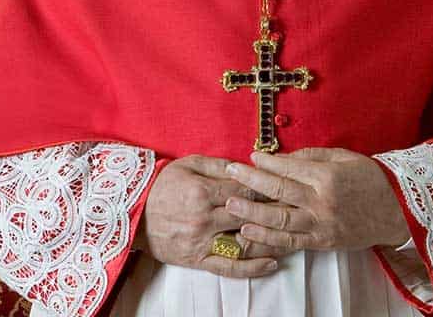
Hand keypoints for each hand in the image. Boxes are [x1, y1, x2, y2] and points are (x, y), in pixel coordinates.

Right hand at [143, 154, 290, 276]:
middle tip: (299, 209)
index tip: (286, 186)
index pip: (246, 190)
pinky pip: (228, 268)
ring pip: (244, 243)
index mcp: (204, 192)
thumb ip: (219, 165)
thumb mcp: (189, 164)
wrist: (132, 212)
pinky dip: (252, 268)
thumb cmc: (163, 184)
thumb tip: (246, 165)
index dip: (268, 187)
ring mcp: (201, 242)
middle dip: (276, 212)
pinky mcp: (197, 260)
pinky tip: (272, 263)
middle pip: (250, 215)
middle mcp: (205, 219)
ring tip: (295, 236)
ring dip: (271, 241)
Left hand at [224, 147, 409, 252]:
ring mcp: (321, 224)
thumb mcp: (342, 157)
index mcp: (327, 176)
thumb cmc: (369, 177)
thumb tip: (281, 158)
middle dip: (251, 181)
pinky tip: (250, 230)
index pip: (289, 168)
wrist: (397, 209)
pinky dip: (268, 237)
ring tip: (231, 203)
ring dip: (253, 211)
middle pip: (279, 191)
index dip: (267, 162)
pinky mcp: (322, 242)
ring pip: (280, 219)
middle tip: (230, 172)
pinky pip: (291, 241)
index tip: (250, 156)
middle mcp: (322, 201)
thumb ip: (310, 157)